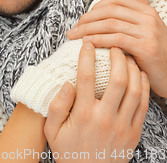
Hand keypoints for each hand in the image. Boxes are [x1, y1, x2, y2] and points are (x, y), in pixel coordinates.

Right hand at [45, 43, 148, 162]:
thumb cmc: (68, 151)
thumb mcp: (52, 130)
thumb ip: (57, 106)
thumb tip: (67, 83)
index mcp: (83, 114)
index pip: (86, 78)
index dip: (87, 57)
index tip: (86, 43)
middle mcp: (105, 118)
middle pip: (117, 80)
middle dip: (116, 58)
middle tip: (111, 45)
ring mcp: (122, 126)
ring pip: (134, 90)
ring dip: (132, 69)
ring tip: (126, 55)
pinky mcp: (134, 132)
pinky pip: (143, 105)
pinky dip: (143, 86)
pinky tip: (138, 74)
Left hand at [66, 0, 166, 96]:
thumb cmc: (157, 51)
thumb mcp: (149, 26)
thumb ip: (138, 6)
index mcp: (148, 11)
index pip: (116, 0)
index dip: (96, 7)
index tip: (83, 18)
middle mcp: (149, 18)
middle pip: (110, 11)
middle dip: (87, 19)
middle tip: (73, 28)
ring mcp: (149, 32)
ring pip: (110, 24)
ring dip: (88, 30)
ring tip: (74, 36)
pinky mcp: (147, 48)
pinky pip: (116, 39)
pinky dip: (98, 40)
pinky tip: (87, 43)